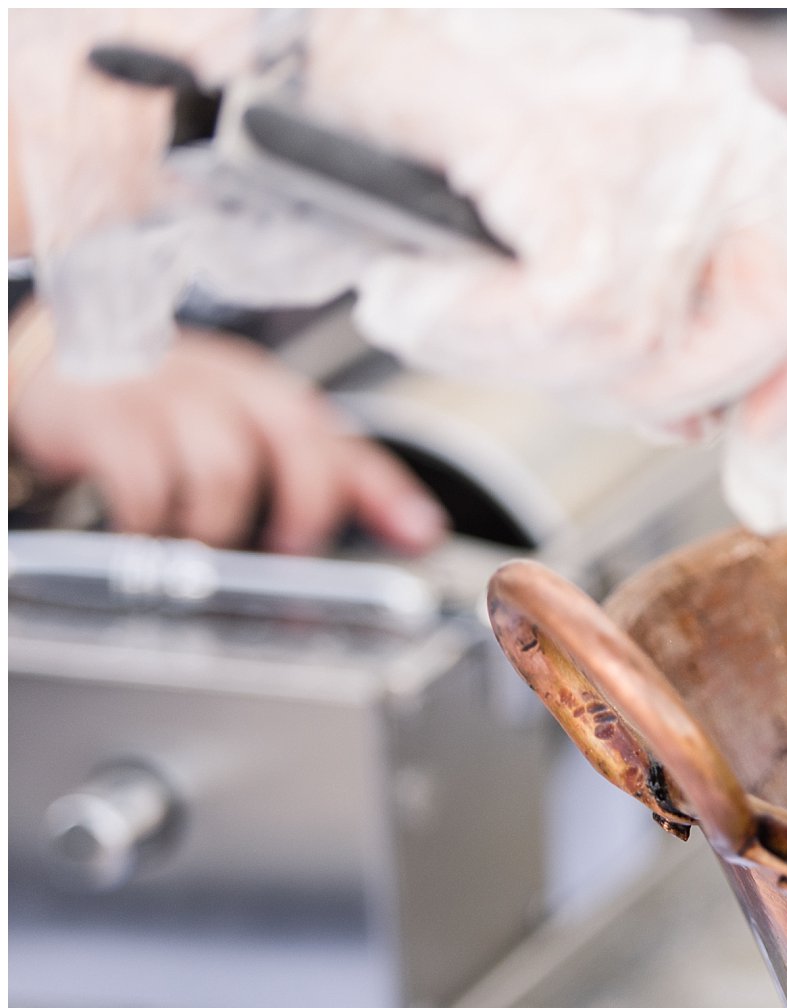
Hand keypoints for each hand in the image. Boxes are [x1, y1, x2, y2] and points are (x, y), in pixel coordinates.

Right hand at [9, 328, 447, 555]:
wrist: (51, 361)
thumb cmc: (163, 411)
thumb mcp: (248, 434)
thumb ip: (332, 481)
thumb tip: (419, 531)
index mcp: (269, 394)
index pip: (343, 439)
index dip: (387, 490)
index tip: (420, 537)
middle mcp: (226, 384)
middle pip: (296, 438)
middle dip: (305, 510)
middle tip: (288, 554)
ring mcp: (164, 394)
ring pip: (222, 468)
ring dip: (220, 524)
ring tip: (202, 544)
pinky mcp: (103, 416)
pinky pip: (143, 478)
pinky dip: (151, 521)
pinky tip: (145, 531)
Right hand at [295, 9, 786, 533]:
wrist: (269, 64)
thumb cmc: (414, 150)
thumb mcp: (575, 237)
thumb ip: (666, 311)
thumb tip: (703, 424)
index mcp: (736, 142)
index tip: (771, 494)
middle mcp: (720, 115)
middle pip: (767, 324)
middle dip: (654, 395)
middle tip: (539, 365)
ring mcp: (652, 117)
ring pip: (649, 342)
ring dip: (522, 361)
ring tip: (438, 300)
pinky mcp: (563, 136)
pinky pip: (577, 307)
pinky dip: (478, 331)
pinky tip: (413, 293)